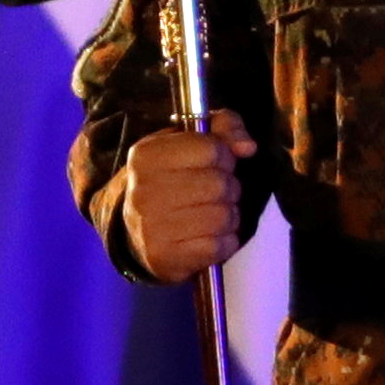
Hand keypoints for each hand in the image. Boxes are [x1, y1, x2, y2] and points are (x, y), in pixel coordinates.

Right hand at [117, 109, 256, 285]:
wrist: (136, 231)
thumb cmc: (171, 179)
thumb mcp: (190, 140)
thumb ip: (225, 126)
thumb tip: (248, 146)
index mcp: (146, 155)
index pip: (212, 149)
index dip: (224, 156)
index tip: (215, 164)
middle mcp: (143, 190)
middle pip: (220, 184)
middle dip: (229, 188)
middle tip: (217, 193)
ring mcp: (151, 227)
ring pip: (222, 216)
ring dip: (229, 216)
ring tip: (215, 213)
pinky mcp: (165, 257)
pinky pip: (219, 246)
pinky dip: (225, 242)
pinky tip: (211, 237)